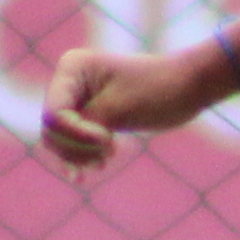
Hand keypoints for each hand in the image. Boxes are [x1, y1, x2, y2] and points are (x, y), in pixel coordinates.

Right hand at [38, 42, 222, 171]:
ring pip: (59, 139)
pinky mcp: (90, 115)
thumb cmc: (157, 90)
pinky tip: (89, 172)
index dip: (76, 135)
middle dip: (76, 147)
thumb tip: (50, 138)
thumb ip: (81, 125)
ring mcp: (78, 98)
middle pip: (52, 129)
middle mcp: (69, 80)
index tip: (108, 140)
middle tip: (110, 152)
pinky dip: (81, 157)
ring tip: (105, 161)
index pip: (54, 115)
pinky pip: (73, 142)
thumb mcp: (117, 109)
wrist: (189, 86)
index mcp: (72, 67)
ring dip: (78, 156)